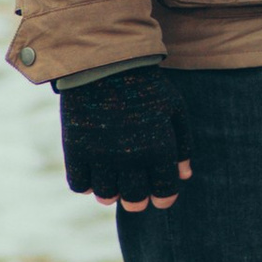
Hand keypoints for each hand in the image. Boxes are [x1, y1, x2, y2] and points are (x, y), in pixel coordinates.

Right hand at [56, 65, 190, 210]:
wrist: (104, 61)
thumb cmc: (145, 85)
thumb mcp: (174, 108)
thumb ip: (183, 144)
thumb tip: (185, 176)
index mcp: (159, 147)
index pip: (165, 192)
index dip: (164, 198)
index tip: (160, 195)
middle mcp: (130, 156)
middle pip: (134, 200)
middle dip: (137, 199)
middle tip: (135, 190)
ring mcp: (100, 154)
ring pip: (106, 196)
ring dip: (111, 194)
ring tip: (113, 181)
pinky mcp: (76, 149)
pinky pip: (79, 184)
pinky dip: (86, 185)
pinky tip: (93, 172)